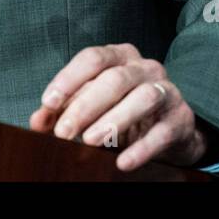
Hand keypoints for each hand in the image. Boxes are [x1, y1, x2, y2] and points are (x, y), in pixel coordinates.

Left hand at [29, 43, 207, 171]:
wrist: (170, 129)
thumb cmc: (123, 110)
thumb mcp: (92, 106)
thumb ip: (63, 110)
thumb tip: (37, 121)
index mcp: (120, 57)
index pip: (93, 58)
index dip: (68, 79)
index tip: (48, 103)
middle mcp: (145, 67)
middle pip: (114, 79)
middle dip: (85, 106)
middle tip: (64, 132)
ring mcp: (167, 90)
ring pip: (143, 98)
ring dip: (114, 120)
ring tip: (90, 141)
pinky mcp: (180, 118)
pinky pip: (162, 132)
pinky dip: (141, 148)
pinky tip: (122, 162)